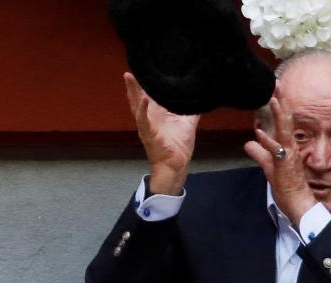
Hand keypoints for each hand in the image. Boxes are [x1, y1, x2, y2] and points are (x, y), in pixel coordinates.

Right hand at [124, 72, 199, 195]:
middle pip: (138, 98)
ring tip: (129, 78)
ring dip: (132, 92)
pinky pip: (144, 121)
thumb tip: (201, 100)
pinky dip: (143, 110)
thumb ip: (193, 111)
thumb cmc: (178, 147)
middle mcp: (149, 119)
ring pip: (136, 106)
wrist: (176, 165)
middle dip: (133, 85)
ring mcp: (147, 126)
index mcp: (157, 115)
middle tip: (130, 70)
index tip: (144, 69)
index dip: (145, 84)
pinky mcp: (149, 134)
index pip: (149, 95)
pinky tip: (143, 99)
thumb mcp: (187, 124)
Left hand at [244, 90, 315, 224]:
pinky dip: (270, 137)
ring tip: (272, 95)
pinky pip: (279, 147)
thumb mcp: (269, 167)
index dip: (276, 104)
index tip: (273, 87)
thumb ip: (260, 154)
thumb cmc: (288, 187)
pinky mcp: (287, 163)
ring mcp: (289, 153)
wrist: (298, 203)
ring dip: (278, 112)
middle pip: (284, 118)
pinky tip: (261, 128)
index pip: (281, 120)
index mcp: (285, 144)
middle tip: (275, 80)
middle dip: (279, 99)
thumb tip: (248, 143)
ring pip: (284, 128)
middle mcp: (289, 145)